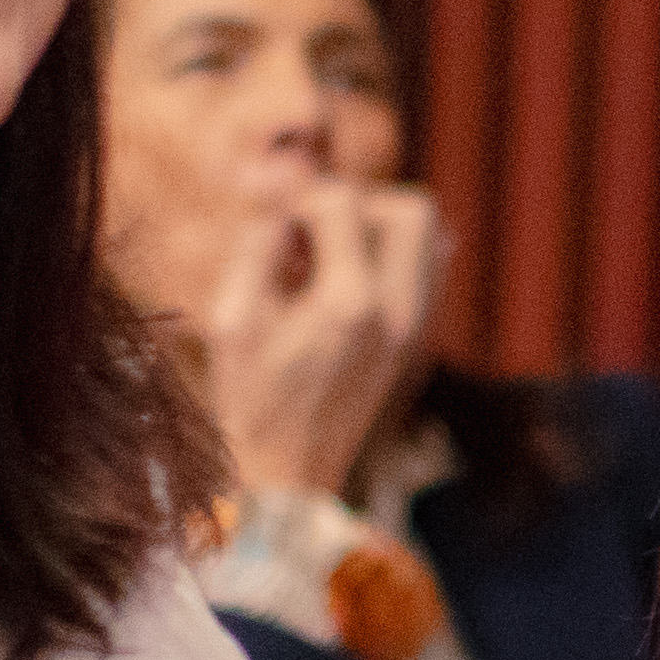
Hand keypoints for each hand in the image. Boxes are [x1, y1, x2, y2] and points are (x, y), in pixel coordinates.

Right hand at [194, 183, 440, 499]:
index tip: (272, 230)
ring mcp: (417, 326)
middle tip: (312, 235)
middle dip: (359, 203)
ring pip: (428, 235)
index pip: (343, 200)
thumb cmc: (250, 397)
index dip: (299, 198)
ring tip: (326, 257)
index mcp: (349, 304)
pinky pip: (427, 267)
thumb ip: (260, 244)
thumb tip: (287, 189)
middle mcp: (399, 311)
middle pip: (411, 208)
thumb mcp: (232, 316)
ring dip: (377, 227)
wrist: (291, 470)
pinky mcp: (418, 336)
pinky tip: (346, 278)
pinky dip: (392, 255)